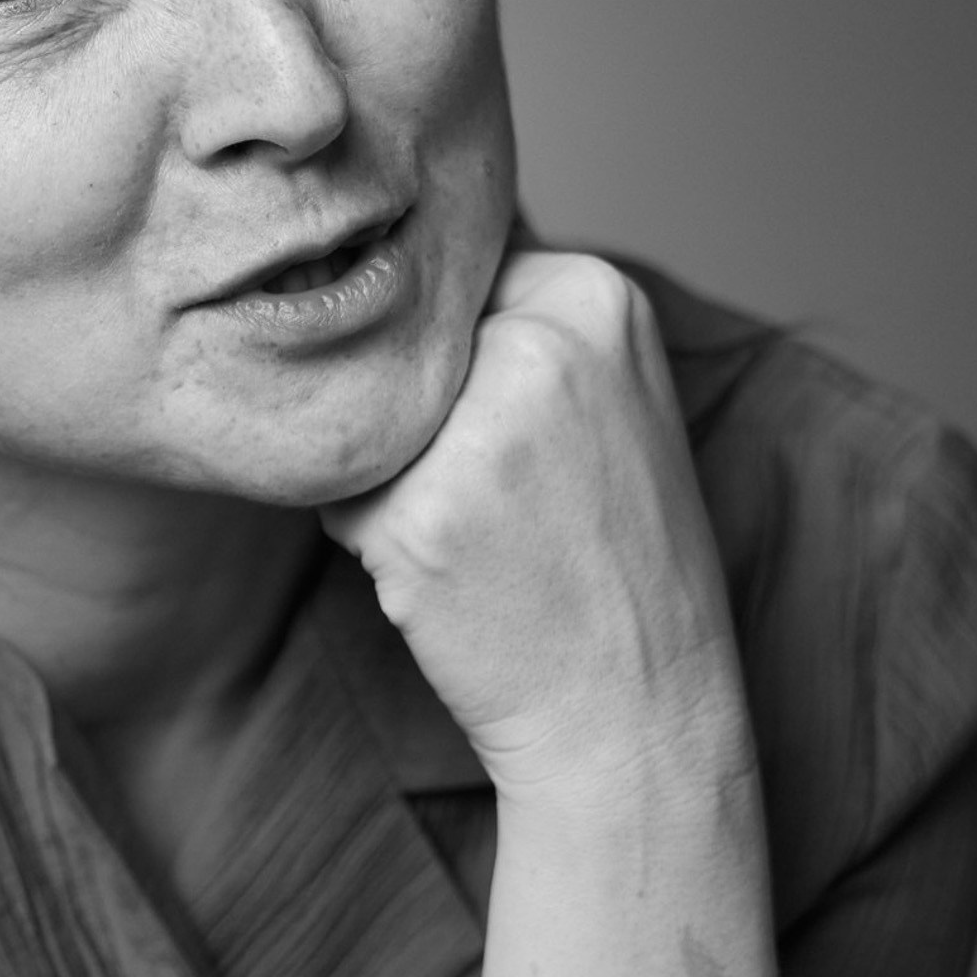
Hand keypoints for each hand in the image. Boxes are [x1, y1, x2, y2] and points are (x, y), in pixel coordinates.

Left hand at [323, 250, 749, 808]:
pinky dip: (367, 537)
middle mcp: (540, 342)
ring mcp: (479, 427)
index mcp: (595, 296)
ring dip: (383, 476)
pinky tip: (446, 576)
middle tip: (496, 499)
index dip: (453, 362)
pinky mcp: (418, 512)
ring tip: (474, 535)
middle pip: (398, 348)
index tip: (506, 433)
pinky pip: (336, 494)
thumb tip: (376, 267)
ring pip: (358, 416)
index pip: (449, 283)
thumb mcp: (609, 400)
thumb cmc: (613, 560)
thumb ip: (520, 324)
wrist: (640, 709)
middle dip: (413, 417)